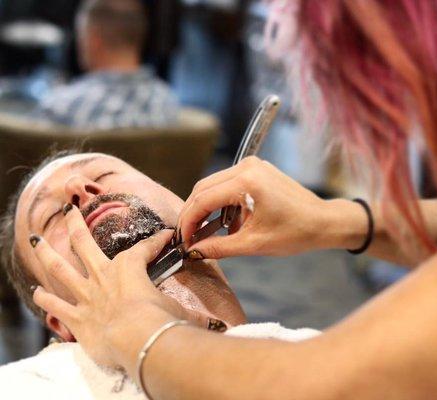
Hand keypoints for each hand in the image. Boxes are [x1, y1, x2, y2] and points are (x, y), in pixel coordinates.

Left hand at [31, 205, 207, 366]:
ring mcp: (87, 295)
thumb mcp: (180, 308)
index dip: (157, 240)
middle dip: (76, 224)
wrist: (139, 339)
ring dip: (48, 253)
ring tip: (37, 240)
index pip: (145, 248)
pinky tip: (36, 293)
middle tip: (70, 209)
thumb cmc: (162, 320)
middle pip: (84, 244)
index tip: (167, 235)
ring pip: (61, 268)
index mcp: (130, 269)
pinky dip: (46, 300)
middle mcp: (104, 276)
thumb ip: (193, 310)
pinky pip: (56, 306)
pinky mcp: (77, 318)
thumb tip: (218, 322)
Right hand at [179, 156, 358, 258]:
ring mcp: (252, 165)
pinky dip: (222, 203)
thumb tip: (193, 251)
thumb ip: (219, 247)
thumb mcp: (254, 244)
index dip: (188, 221)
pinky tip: (224, 223)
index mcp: (246, 181)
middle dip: (193, 213)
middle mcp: (247, 166)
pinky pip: (228, 184)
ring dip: (207, 208)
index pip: (203, 199)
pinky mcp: (257, 170)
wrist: (324, 221)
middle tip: (188, 237)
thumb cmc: (295, 233)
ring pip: (214, 185)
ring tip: (204, 233)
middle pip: (204, 188)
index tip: (182, 240)